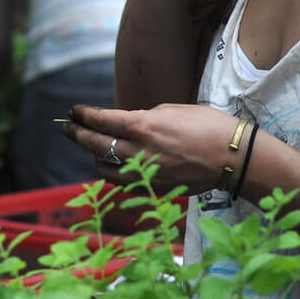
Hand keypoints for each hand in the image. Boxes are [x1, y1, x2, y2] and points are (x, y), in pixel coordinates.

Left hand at [62, 102, 245, 193]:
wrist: (232, 157)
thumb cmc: (207, 126)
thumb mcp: (172, 110)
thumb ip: (144, 118)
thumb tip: (127, 124)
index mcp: (143, 126)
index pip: (100, 120)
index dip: (82, 115)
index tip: (73, 111)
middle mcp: (138, 151)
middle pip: (95, 144)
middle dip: (77, 134)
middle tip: (67, 128)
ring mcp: (145, 174)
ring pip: (104, 167)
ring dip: (95, 155)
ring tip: (94, 146)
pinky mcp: (153, 188)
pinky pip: (123, 181)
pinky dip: (114, 172)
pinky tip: (115, 164)